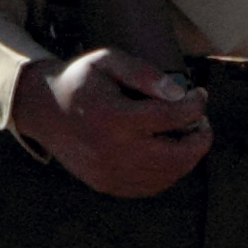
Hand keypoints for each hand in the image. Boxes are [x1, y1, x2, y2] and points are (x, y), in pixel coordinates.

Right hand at [10, 49, 211, 198]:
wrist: (45, 111)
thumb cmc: (81, 81)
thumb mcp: (108, 61)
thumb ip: (144, 73)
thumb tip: (178, 93)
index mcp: (115, 118)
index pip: (171, 117)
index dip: (195, 105)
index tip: (199, 94)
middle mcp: (114, 151)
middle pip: (177, 155)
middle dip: (200, 139)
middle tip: (202, 123)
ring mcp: (111, 173)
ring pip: (168, 175)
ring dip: (187, 157)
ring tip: (188, 136)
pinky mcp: (109, 185)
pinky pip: (151, 186)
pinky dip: (169, 172)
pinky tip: (169, 152)